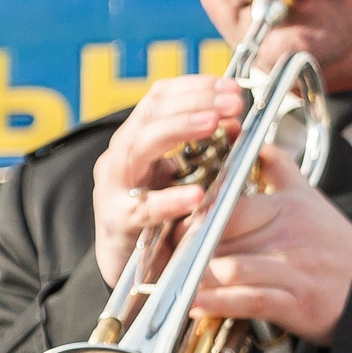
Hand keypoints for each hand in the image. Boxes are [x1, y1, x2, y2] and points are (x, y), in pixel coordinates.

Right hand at [92, 75, 247, 286]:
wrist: (129, 265)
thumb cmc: (160, 213)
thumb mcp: (182, 174)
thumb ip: (204, 148)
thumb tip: (236, 122)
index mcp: (137, 140)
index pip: (159, 98)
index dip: (194, 86)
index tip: (231, 87)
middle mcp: (121, 157)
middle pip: (150, 116)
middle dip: (194, 104)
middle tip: (232, 102)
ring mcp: (115, 188)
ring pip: (138, 148)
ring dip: (178, 130)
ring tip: (213, 125)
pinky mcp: (119, 222)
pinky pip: (143, 209)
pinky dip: (170, 200)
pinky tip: (198, 195)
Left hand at [189, 146, 351, 343]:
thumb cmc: (338, 246)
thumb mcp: (312, 200)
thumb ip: (281, 170)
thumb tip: (259, 144)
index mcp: (288, 208)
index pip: (229, 205)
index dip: (196, 216)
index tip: (177, 225)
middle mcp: (288, 236)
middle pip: (222, 237)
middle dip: (186, 248)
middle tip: (163, 255)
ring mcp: (291, 270)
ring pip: (230, 268)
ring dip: (196, 277)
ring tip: (173, 281)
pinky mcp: (295, 302)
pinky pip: (248, 301)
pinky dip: (218, 303)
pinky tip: (196, 304)